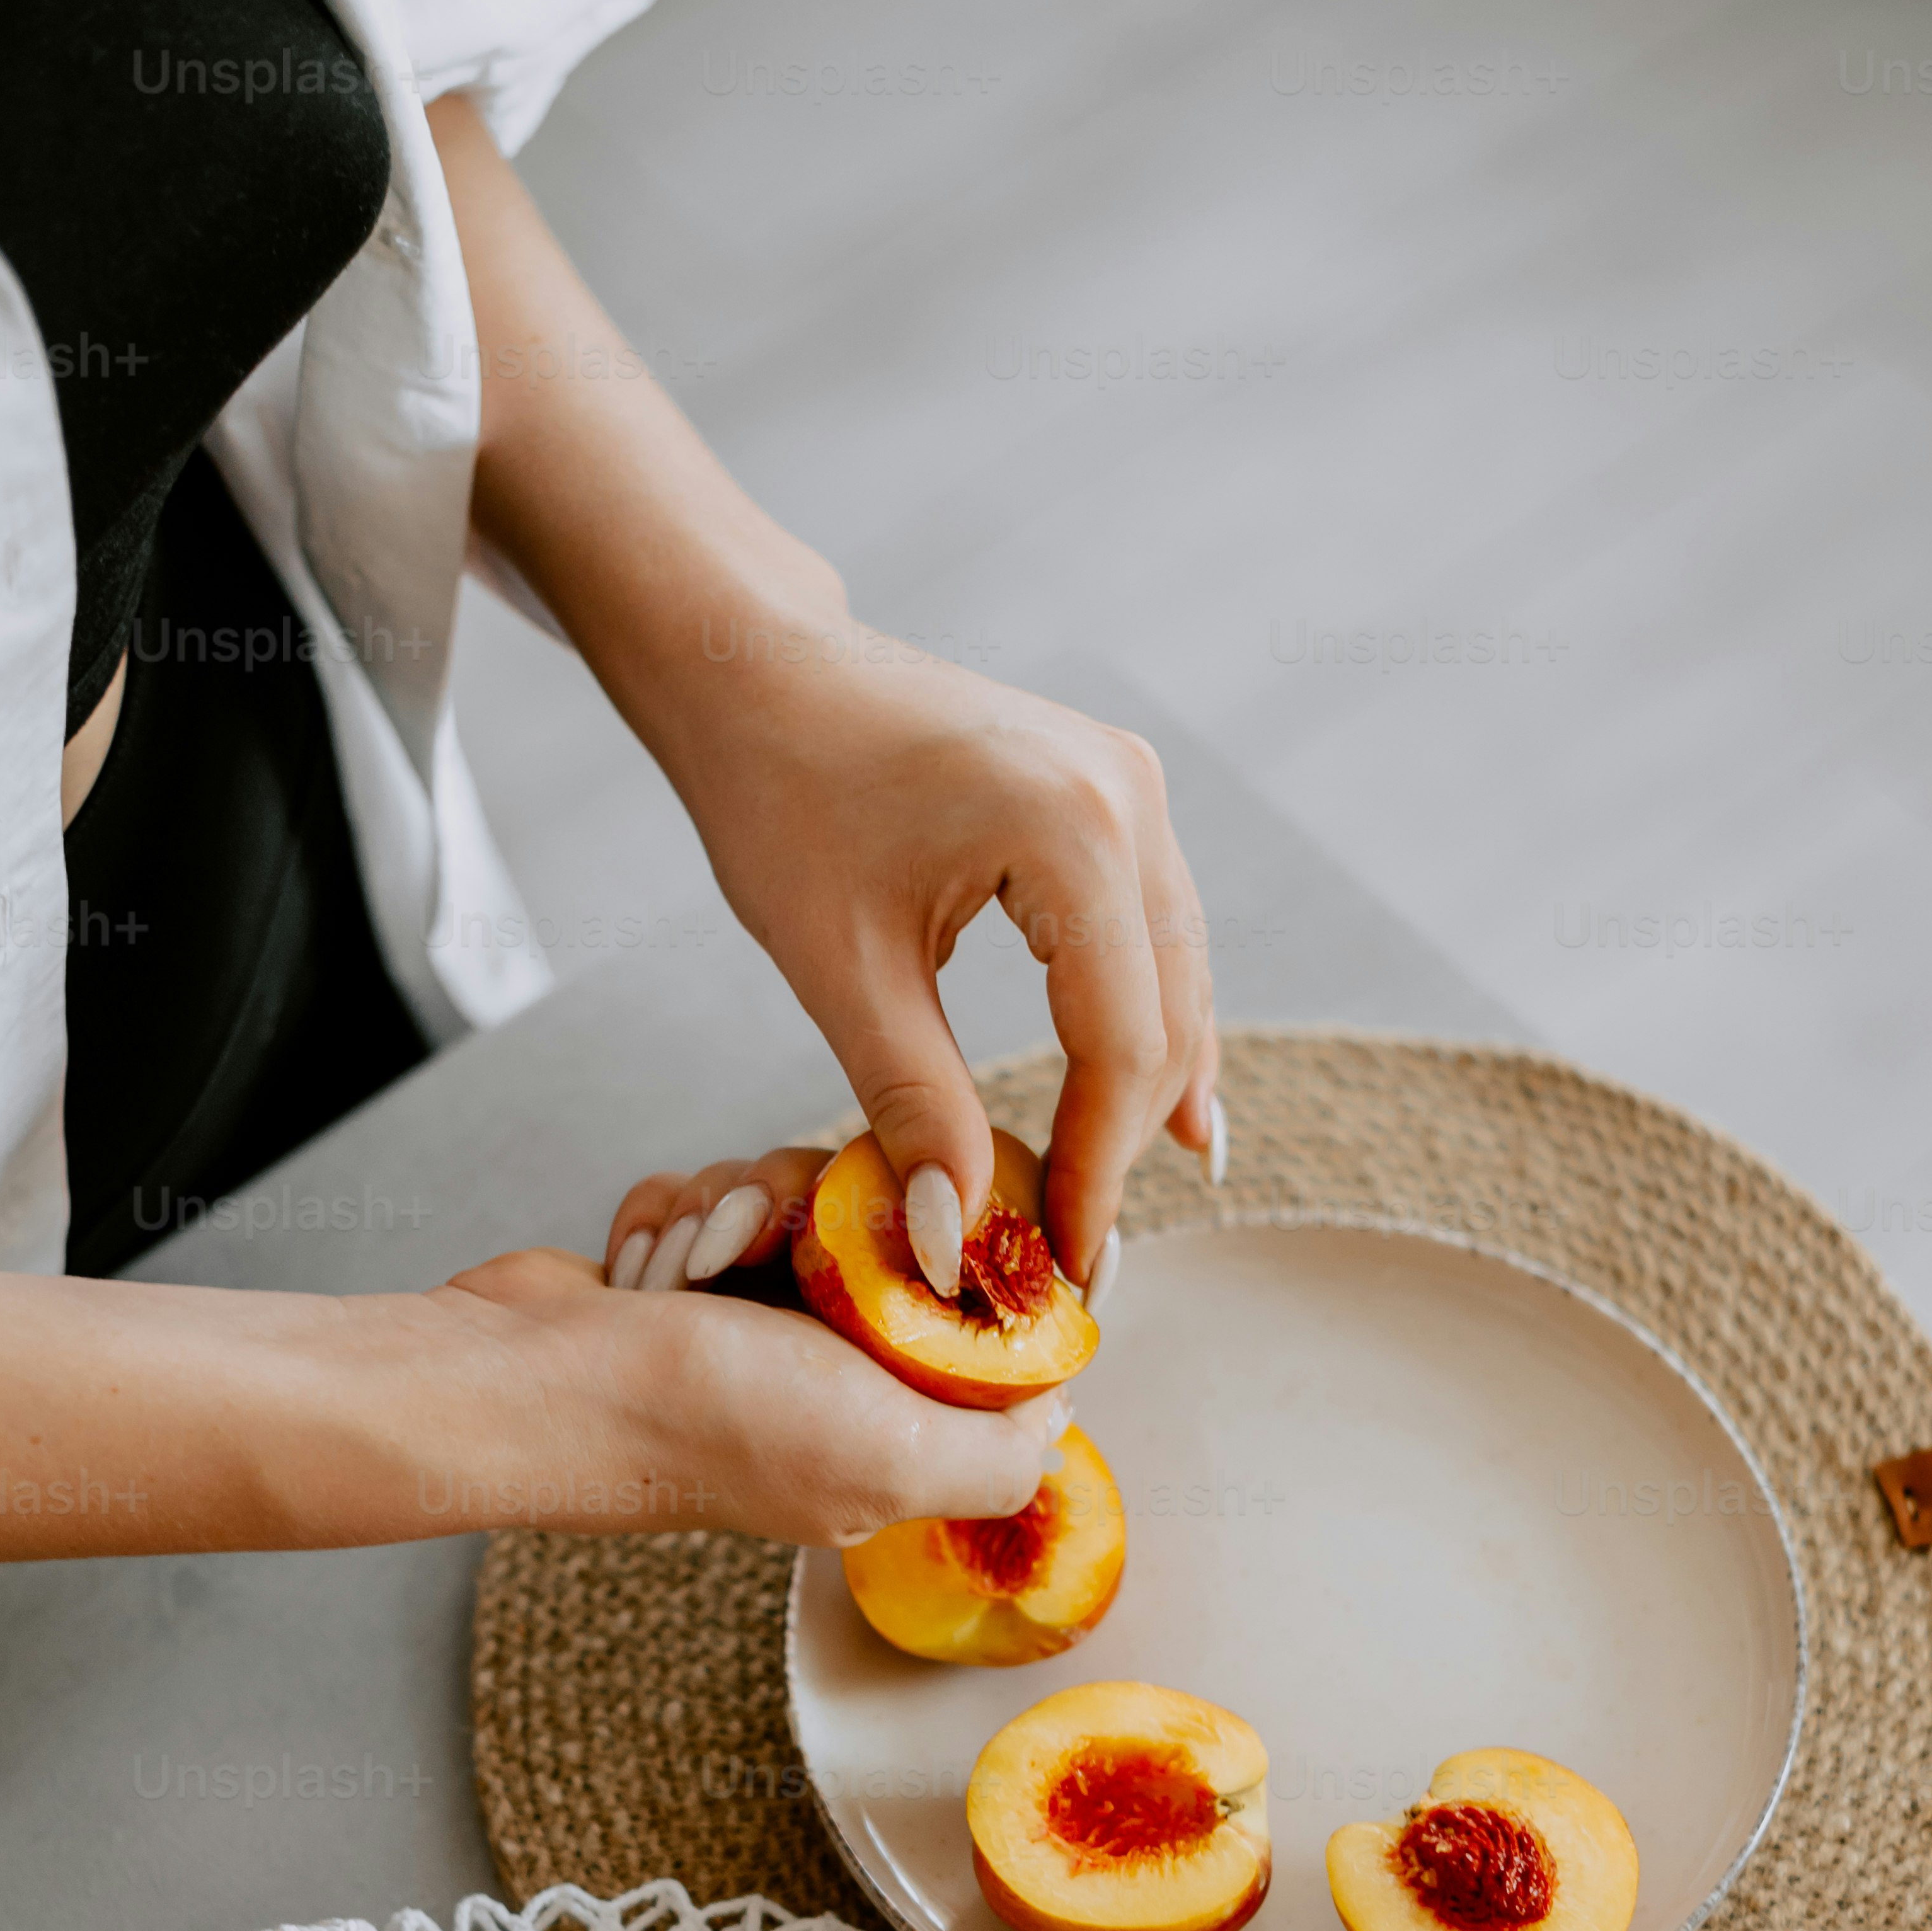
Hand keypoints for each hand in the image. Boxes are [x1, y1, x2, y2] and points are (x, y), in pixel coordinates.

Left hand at [422, 101, 1220, 1295]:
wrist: (756, 668)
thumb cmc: (776, 796)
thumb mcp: (839, 970)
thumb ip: (912, 1107)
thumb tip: (950, 1246)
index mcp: (1068, 831)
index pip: (1120, 1044)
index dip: (1098, 1169)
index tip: (1064, 1262)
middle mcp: (1127, 797)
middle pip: (1164, 1018)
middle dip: (1126, 1146)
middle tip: (1084, 1257)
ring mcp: (1131, 784)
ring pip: (1175, 980)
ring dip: (1145, 1093)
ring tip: (1116, 1201)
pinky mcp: (1114, 790)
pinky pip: (1155, 935)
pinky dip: (1144, 1024)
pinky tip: (1152, 1108)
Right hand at [433, 1241, 1068, 1547]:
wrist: (528, 1385)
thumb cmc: (703, 1424)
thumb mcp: (895, 1458)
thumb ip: (999, 1450)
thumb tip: (1061, 1412)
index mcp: (886, 1424)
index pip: (969, 1313)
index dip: (964, 1251)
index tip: (936, 1208)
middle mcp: (824, 1371)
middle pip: (889, 1227)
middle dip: (829, 1210)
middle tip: (777, 1241)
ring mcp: (747, 1318)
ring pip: (800, 1190)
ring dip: (742, 1207)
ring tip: (695, 1264)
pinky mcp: (680, 1272)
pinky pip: (715, 1191)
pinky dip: (679, 1214)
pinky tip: (646, 1267)